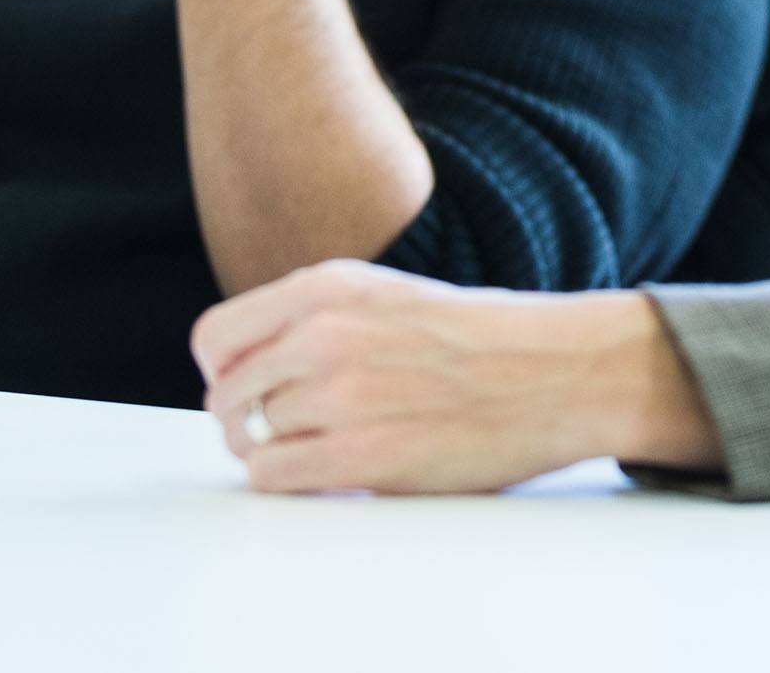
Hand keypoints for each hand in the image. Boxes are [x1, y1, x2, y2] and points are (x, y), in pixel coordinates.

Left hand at [194, 260, 716, 493]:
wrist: (554, 369)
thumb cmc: (478, 336)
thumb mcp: (386, 294)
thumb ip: (316, 318)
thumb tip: (246, 365)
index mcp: (331, 286)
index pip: (216, 336)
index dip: (222, 371)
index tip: (244, 386)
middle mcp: (325, 334)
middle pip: (224, 395)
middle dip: (242, 419)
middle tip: (282, 429)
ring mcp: (341, 396)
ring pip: (247, 439)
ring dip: (271, 451)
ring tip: (316, 449)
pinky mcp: (362, 456)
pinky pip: (273, 478)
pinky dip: (288, 481)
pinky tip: (327, 471)